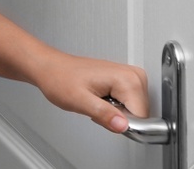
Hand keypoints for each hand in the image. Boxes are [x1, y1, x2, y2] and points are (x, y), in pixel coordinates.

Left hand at [33, 50, 149, 132]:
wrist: (50, 67)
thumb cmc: (59, 78)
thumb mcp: (79, 101)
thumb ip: (103, 114)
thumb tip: (123, 125)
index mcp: (126, 79)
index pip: (143, 117)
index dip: (123, 124)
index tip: (105, 116)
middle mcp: (133, 75)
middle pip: (140, 114)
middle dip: (119, 118)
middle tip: (97, 106)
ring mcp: (131, 76)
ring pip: (135, 111)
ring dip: (116, 113)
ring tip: (98, 101)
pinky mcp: (127, 80)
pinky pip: (130, 105)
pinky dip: (115, 107)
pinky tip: (101, 98)